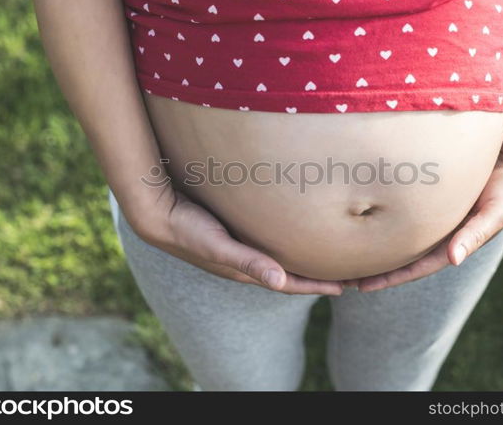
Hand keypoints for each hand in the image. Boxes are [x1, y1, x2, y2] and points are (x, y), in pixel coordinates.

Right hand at [127, 185, 344, 295]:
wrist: (158, 213)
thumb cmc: (187, 230)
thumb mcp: (218, 245)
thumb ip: (247, 261)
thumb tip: (280, 281)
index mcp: (246, 270)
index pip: (289, 283)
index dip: (316, 287)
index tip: (344, 288)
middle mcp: (247, 260)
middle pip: (289, 272)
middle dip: (316, 275)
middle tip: (344, 272)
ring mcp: (241, 245)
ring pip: (280, 255)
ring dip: (302, 257)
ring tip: (325, 252)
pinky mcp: (237, 229)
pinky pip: (269, 238)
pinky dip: (287, 239)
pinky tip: (293, 227)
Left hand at [349, 145, 502, 292]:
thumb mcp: (492, 214)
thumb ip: (475, 234)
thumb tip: (453, 260)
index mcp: (450, 243)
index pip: (414, 267)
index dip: (390, 278)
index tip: (363, 287)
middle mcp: (437, 232)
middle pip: (400, 254)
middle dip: (374, 266)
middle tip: (343, 275)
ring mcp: (432, 215)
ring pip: (397, 234)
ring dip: (375, 243)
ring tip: (346, 250)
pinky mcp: (427, 195)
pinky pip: (400, 209)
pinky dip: (383, 216)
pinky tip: (363, 213)